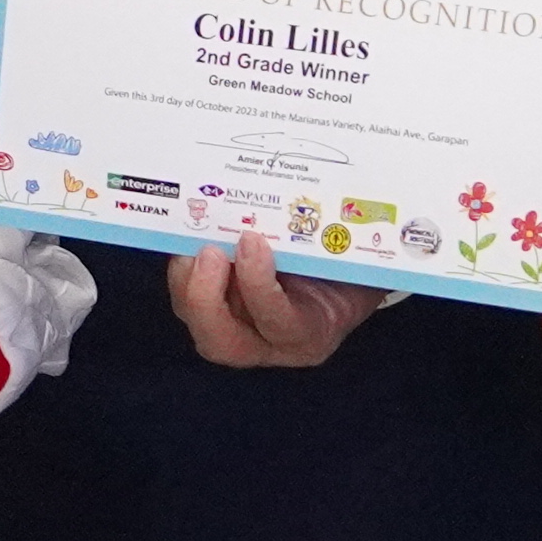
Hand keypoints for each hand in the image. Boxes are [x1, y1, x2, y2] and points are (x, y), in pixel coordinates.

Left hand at [167, 229, 394, 371]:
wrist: (354, 276)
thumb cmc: (356, 265)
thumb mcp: (356, 257)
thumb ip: (339, 243)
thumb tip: (334, 197)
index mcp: (313, 332)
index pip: (281, 323)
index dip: (259, 286)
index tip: (252, 240)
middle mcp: (272, 343)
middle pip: (223, 343)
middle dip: (204, 298)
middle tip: (207, 249)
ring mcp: (241, 331)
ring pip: (198, 322)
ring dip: (186, 279)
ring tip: (191, 237)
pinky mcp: (220, 312)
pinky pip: (191, 300)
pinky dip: (185, 269)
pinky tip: (188, 235)